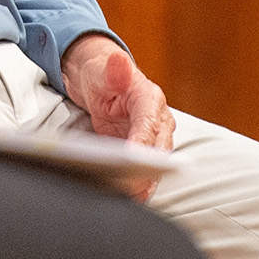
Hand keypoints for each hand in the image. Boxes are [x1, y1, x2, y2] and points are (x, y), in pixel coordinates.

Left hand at [62, 33, 173, 199]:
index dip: (143, 141)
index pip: (150, 123)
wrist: (100, 82)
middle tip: (131, 186)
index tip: (134, 156)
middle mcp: (158, 121)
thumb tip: (119, 61)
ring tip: (131, 197)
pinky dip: (138, 184)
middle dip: (146, 169)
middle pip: (158, 149)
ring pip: (154, 165)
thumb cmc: (103, 74)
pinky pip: (144, 171)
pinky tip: (128, 197)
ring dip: (144, 182)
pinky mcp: (141, 151)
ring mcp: (152, 138)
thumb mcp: (105, 69)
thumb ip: (114, 69)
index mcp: (151, 99)